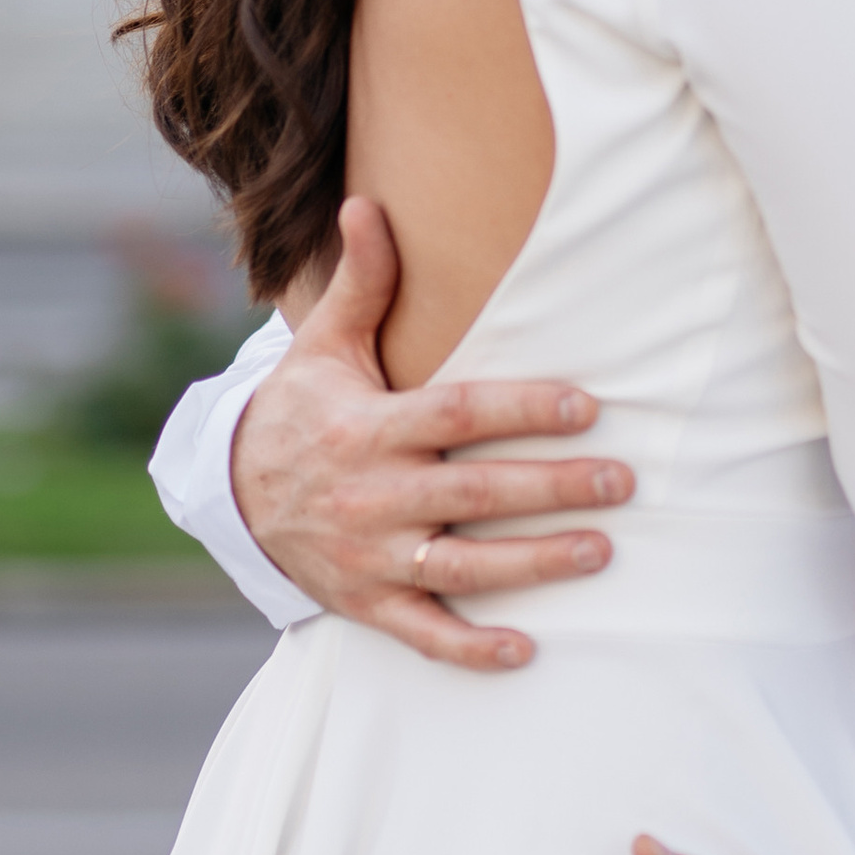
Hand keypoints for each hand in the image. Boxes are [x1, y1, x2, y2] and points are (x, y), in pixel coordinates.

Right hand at [230, 197, 633, 671]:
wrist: (232, 494)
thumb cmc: (301, 410)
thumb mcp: (324, 346)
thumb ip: (362, 283)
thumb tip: (368, 204)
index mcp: (366, 428)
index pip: (455, 415)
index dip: (520, 410)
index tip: (586, 405)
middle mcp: (369, 496)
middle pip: (472, 494)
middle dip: (551, 488)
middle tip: (622, 480)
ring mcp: (368, 556)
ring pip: (459, 567)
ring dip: (532, 564)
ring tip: (599, 551)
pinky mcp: (367, 604)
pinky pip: (422, 634)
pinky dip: (469, 648)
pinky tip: (524, 650)